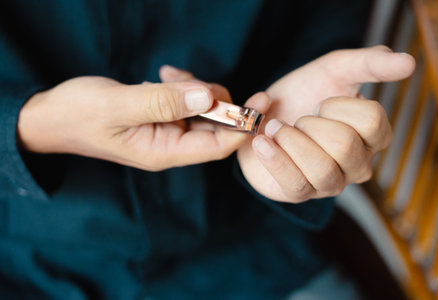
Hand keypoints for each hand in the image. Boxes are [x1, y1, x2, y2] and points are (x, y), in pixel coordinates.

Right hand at [17, 74, 262, 170]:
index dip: (244, 126)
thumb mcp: (117, 106)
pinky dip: (183, 85)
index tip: (262, 101)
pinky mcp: (163, 116)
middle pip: (217, 126)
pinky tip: (165, 75)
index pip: (218, 145)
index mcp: (164, 152)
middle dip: (217, 100)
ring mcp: (168, 131)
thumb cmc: (78, 115)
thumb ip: (162, 102)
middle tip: (191, 80)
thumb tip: (206, 97)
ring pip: (204, 110)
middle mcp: (171, 145)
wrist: (52, 117)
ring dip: (196, 88)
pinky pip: (187, 101)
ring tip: (167, 76)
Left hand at [238, 46, 415, 202]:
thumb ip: (370, 62)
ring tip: (275, 129)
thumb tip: (408, 62)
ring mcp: (331, 183)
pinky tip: (262, 142)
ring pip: (322, 169)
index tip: (321, 103)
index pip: (372, 120)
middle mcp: (358, 164)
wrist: (260, 116)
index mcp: (372, 135)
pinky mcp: (301, 194)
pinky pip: (295, 183)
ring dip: (289, 140)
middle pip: (344, 145)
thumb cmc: (302, 95)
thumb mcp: (334, 69)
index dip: (337, 106)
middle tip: (297, 119)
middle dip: (310, 124)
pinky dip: (274, 157)